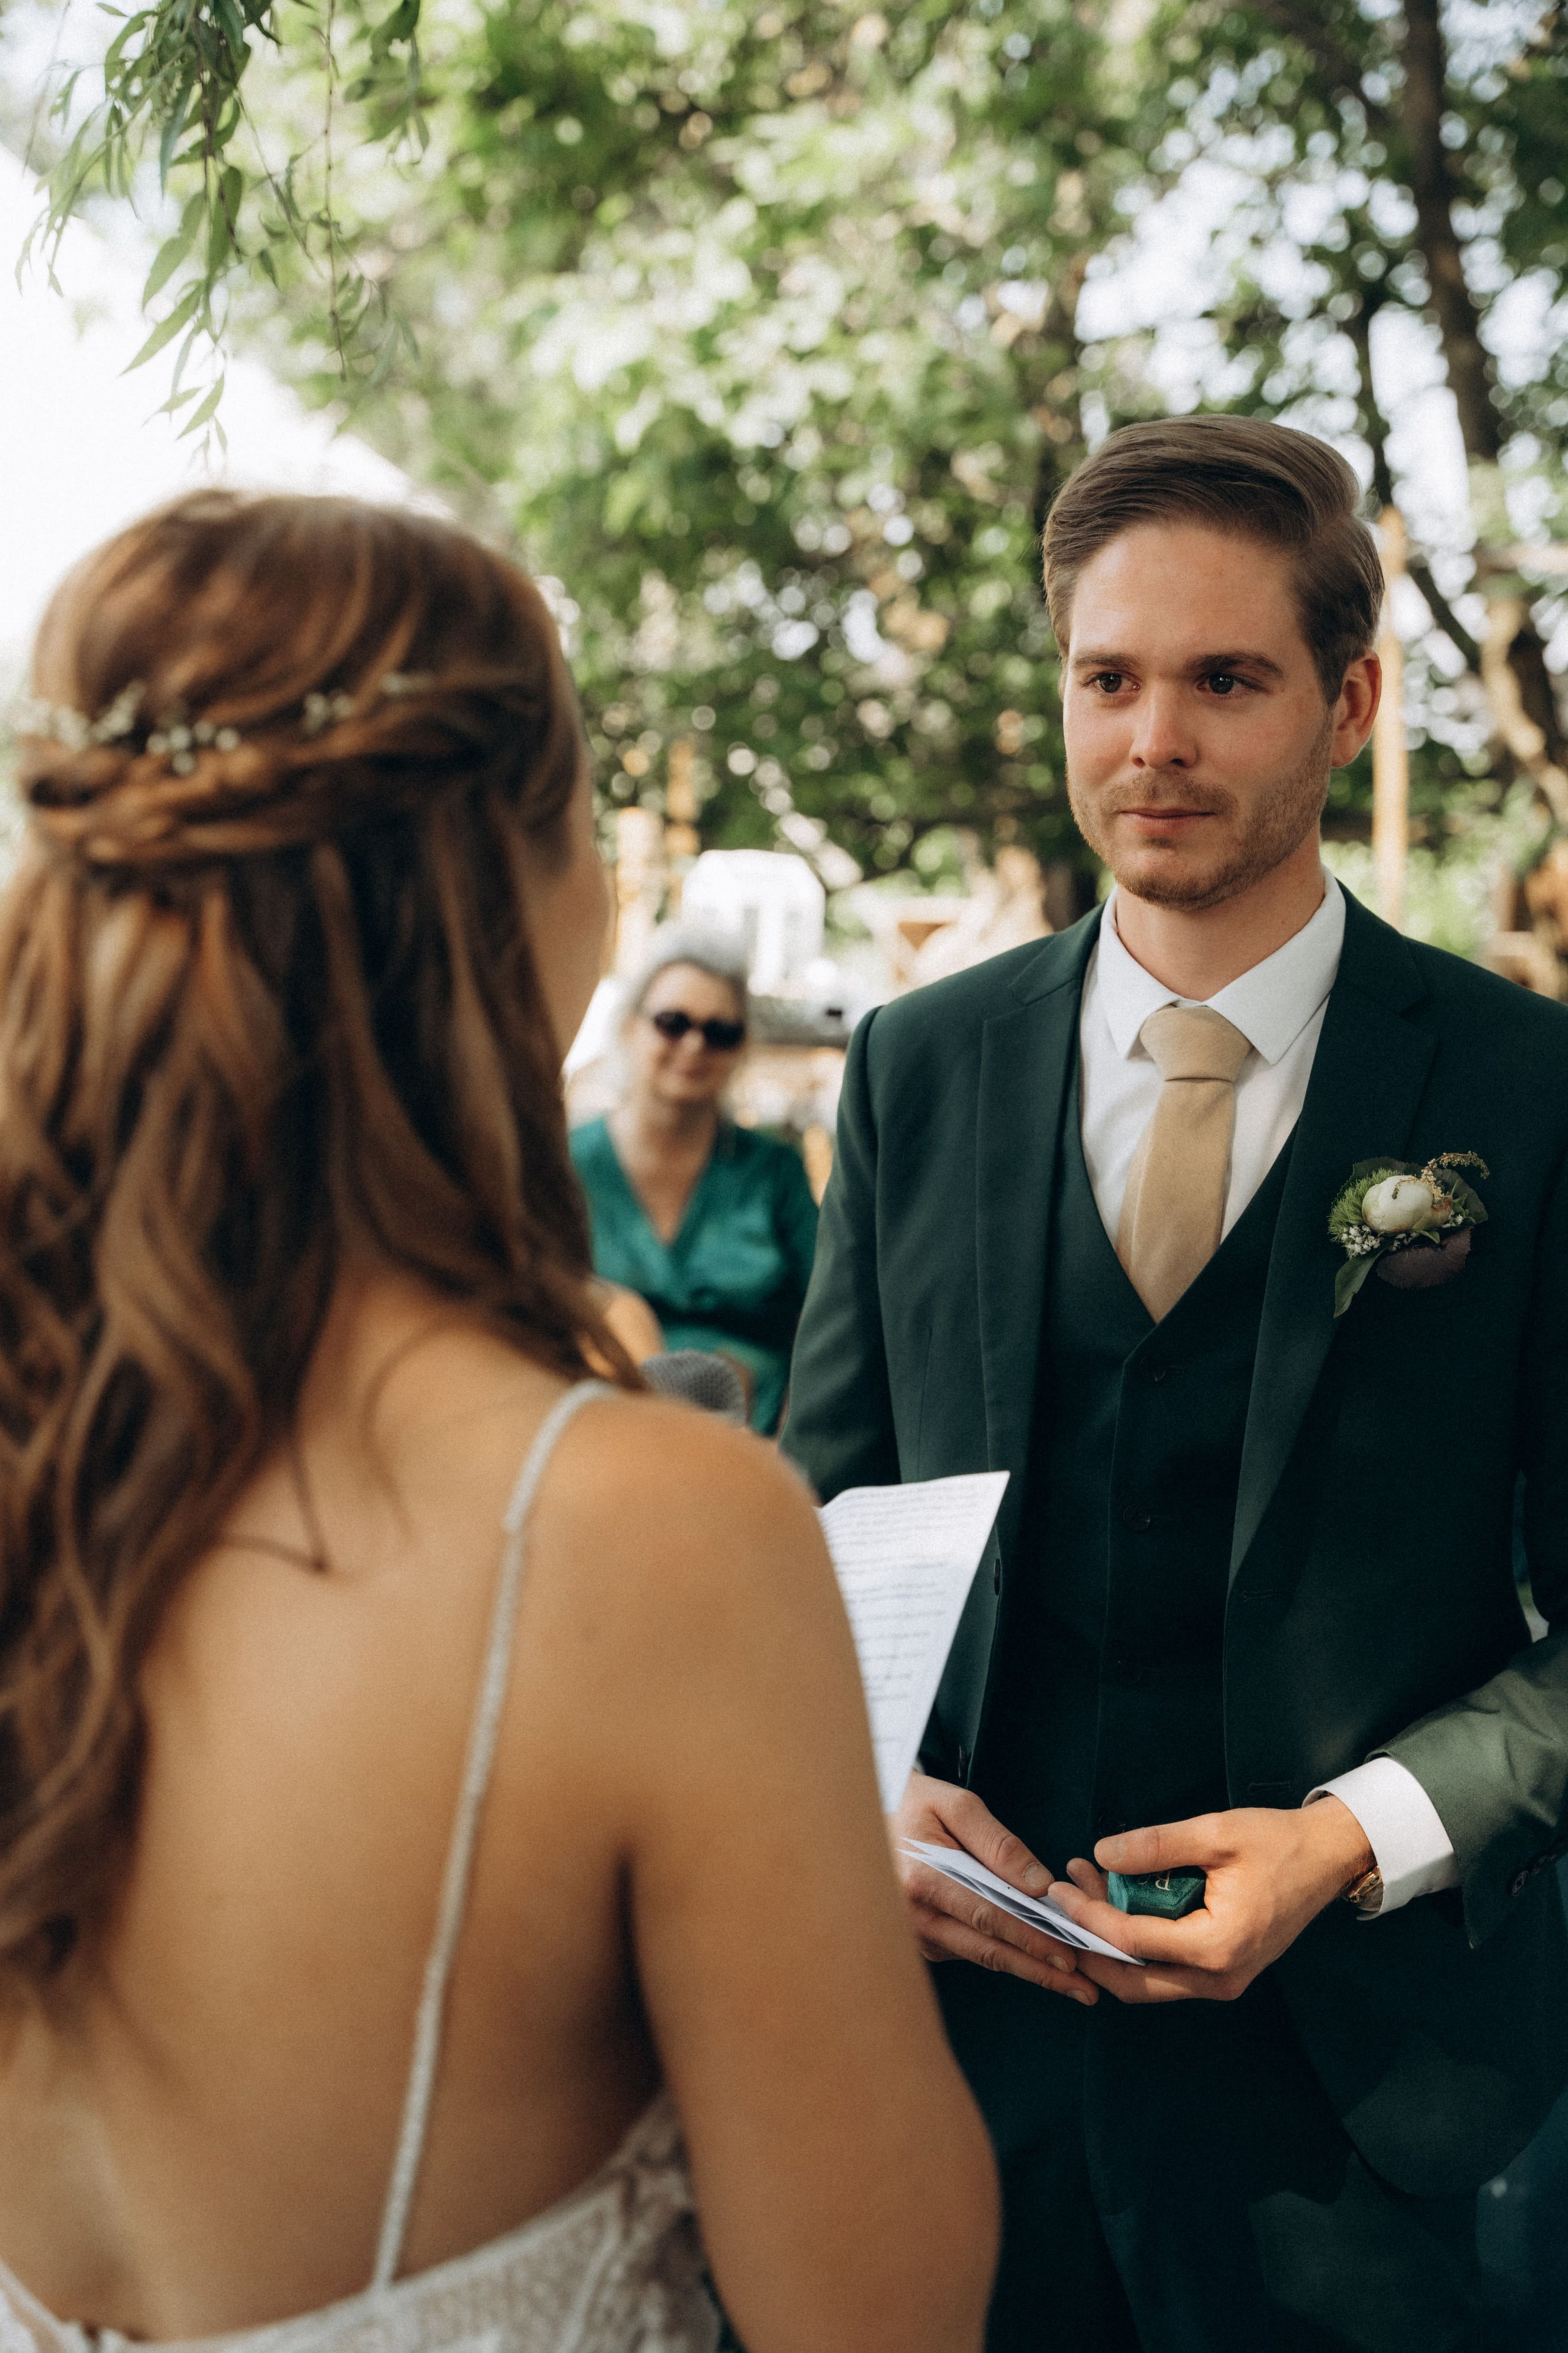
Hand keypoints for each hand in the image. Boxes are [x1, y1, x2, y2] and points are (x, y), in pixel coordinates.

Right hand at [891, 1774, 1097, 2004]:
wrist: (862, 1813)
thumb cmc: (913, 1803)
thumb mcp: (955, 1805)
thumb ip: (998, 1844)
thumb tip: (1038, 1884)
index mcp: (922, 1878)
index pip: (989, 1917)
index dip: (1032, 1940)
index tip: (1070, 1956)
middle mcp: (914, 1914)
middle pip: (988, 1949)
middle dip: (1039, 1970)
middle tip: (1085, 1988)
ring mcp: (913, 1932)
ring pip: (979, 1955)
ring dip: (1025, 1967)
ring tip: (1071, 1981)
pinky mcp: (919, 1939)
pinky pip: (965, 1950)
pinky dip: (1000, 1953)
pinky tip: (1032, 1957)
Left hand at [1041, 1797, 1374, 2005]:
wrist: (1328, 1858)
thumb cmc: (1278, 1843)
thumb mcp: (1215, 1832)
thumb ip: (1156, 1845)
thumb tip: (1101, 1854)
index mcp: (1218, 1946)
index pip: (1133, 1941)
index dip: (1089, 1916)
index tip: (1058, 1889)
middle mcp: (1219, 1977)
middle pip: (1132, 1981)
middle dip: (1090, 1943)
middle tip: (1062, 1900)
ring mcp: (1223, 1981)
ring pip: (1146, 1982)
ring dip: (1110, 1944)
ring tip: (1085, 1891)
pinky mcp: (1222, 1972)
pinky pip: (1166, 1972)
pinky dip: (1136, 1946)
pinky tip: (1118, 1903)